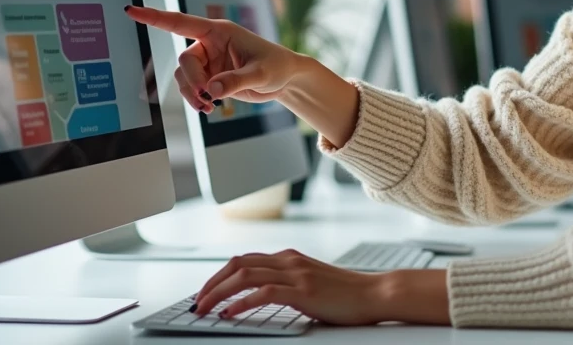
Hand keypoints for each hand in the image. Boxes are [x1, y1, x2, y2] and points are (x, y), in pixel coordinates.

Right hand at [124, 5, 304, 113]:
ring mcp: (208, 61)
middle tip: (208, 97)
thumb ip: (235, 81)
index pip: (180, 22)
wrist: (285, 79)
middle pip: (184, 60)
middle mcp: (210, 43)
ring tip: (209, 107)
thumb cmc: (277, 66)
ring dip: (192, 93)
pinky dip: (196, 99)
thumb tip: (210, 91)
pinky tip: (210, 107)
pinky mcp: (210, 76)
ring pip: (184, 77)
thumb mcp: (260, 74)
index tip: (131, 10)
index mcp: (219, 31)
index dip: (154, 17)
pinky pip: (192, 88)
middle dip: (193, 81)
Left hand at [191, 249, 393, 325]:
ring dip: (219, 292)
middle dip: (212, 283)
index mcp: (289, 257)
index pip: (244, 260)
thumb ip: (288, 282)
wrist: (374, 294)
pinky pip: (263, 293)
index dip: (220, 275)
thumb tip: (259, 295)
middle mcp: (289, 260)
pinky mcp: (303, 291)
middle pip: (238, 264)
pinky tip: (230, 314)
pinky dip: (241, 303)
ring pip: (245, 275)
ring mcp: (296, 274)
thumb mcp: (311, 282)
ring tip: (205, 309)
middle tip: (198, 302)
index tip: (206, 292)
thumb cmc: (346, 294)